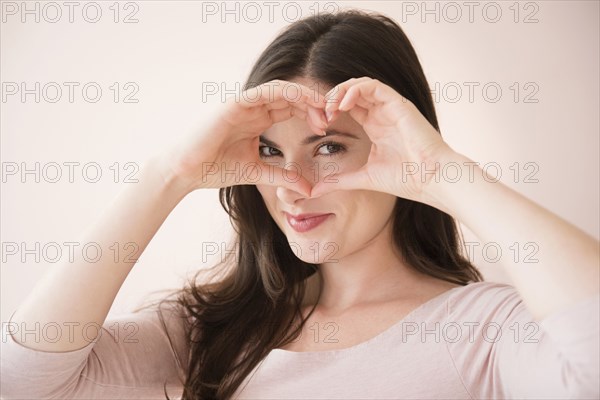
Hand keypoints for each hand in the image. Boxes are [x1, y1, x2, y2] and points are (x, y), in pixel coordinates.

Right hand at [160, 80, 328, 195]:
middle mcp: (254, 109)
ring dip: (304, 96)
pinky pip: (264, 91)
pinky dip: (285, 92)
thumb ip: (284, 177)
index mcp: (259, 120)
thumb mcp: (258, 173)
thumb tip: (309, 190)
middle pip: (291, 97)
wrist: (187, 172)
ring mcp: (245, 104)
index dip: (312, 114)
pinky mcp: (235, 103)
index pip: (291, 109)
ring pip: (281, 89)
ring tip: (322, 109)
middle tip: (331, 118)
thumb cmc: (216, 169)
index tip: (327, 128)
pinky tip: (301, 100)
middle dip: (313, 105)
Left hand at [311, 77, 454, 203]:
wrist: (432, 179)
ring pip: (361, 85)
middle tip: (320, 113)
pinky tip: (343, 105)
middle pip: (351, 93)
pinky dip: (356, 90)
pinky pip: (374, 86)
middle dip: (332, 98)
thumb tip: (313, 193)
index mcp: (375, 126)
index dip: (330, 110)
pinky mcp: (399, 103)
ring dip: (341, 91)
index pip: (348, 107)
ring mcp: (391, 107)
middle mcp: (382, 114)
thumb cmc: (406, 179)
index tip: (319, 125)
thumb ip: (339, 181)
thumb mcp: (363, 178)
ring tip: (330, 107)